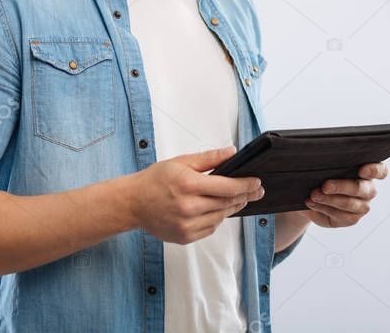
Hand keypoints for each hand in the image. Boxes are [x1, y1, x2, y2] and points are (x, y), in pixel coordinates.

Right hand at [127, 146, 264, 244]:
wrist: (133, 203)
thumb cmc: (155, 180)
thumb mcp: (181, 162)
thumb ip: (209, 158)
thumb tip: (232, 152)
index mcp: (189, 185)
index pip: (228, 187)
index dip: (246, 184)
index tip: (256, 182)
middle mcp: (189, 207)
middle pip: (227, 203)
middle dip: (244, 196)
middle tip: (255, 191)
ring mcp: (187, 225)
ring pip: (221, 217)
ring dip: (231, 207)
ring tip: (237, 199)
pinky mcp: (185, 237)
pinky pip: (211, 228)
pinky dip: (216, 218)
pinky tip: (215, 210)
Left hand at [300, 162, 387, 227]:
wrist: (311, 196)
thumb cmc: (322, 176)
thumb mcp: (326, 166)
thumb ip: (329, 162)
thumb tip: (318, 156)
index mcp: (367, 172)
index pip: (381, 171)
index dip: (374, 171)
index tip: (362, 171)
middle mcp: (368, 189)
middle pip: (362, 188)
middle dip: (342, 186)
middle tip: (325, 185)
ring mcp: (362, 205)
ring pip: (350, 204)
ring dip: (330, 199)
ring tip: (314, 195)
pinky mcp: (352, 218)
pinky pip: (341, 216)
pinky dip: (324, 208)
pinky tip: (312, 203)